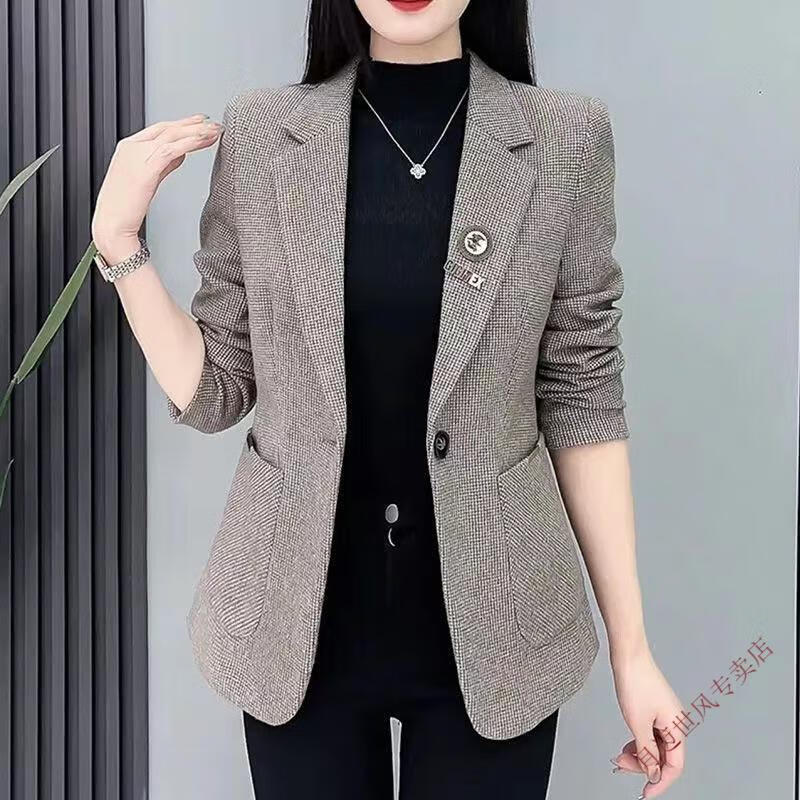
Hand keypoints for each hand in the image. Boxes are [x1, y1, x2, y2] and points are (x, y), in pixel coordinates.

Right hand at [91, 112, 223, 260]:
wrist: (112, 224)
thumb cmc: (125, 208)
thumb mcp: (147, 180)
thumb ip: (163, 165)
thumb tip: (180, 155)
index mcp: (128, 148)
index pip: (159, 130)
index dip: (181, 124)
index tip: (198, 122)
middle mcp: (132, 147)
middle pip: (167, 128)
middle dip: (192, 124)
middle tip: (212, 123)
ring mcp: (138, 154)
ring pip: (172, 135)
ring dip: (196, 131)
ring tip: (214, 131)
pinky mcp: (147, 167)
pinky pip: (173, 149)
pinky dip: (190, 142)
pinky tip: (203, 140)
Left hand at [610, 645, 685, 796]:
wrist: (628, 655)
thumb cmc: (635, 682)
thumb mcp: (638, 724)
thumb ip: (646, 752)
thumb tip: (653, 772)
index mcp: (677, 727)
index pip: (674, 765)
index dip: (660, 782)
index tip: (646, 793)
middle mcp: (674, 722)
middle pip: (663, 756)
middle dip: (643, 765)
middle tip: (621, 766)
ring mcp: (664, 715)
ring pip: (655, 746)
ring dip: (639, 754)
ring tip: (621, 755)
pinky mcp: (653, 709)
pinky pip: (650, 734)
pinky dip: (639, 742)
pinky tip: (627, 745)